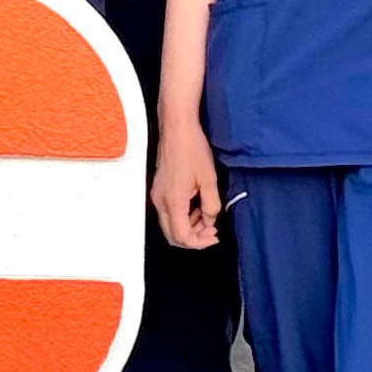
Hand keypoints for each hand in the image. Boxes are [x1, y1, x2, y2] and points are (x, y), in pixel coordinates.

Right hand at [150, 130, 223, 250]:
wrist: (177, 129)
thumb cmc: (192, 149)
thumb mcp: (209, 180)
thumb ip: (211, 206)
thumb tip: (209, 220)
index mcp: (173, 201)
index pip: (181, 236)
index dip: (199, 243)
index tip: (214, 237)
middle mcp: (160, 201)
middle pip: (172, 236)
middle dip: (193, 238)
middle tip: (211, 231)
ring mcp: (157, 196)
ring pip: (170, 225)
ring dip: (189, 227)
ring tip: (207, 216)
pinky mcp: (159, 190)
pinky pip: (169, 213)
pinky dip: (183, 216)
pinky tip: (197, 206)